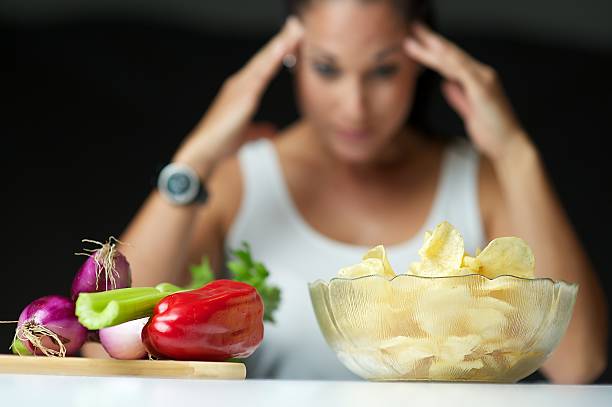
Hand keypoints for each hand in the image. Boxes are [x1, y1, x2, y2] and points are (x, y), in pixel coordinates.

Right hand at [174, 17, 302, 177]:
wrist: (206, 149)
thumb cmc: (222, 143)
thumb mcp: (247, 135)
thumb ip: (259, 130)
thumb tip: (270, 132)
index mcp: (242, 91)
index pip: (264, 67)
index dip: (277, 53)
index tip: (291, 39)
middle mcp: (240, 83)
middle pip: (264, 58)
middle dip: (281, 40)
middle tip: (296, 24)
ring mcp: (241, 86)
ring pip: (264, 60)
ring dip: (280, 44)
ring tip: (295, 29)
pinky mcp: (244, 93)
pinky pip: (262, 71)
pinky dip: (272, 58)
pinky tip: (282, 47)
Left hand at [405, 23, 529, 161]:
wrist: (507, 144)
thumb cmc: (492, 130)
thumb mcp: (469, 112)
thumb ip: (459, 97)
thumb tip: (447, 84)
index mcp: (476, 80)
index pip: (451, 61)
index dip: (433, 50)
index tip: (416, 42)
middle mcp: (481, 75)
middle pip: (451, 54)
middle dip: (431, 41)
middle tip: (414, 28)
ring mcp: (483, 80)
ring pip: (455, 59)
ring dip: (435, 48)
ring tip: (419, 38)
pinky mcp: (483, 89)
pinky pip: (463, 72)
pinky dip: (450, 61)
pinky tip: (438, 54)